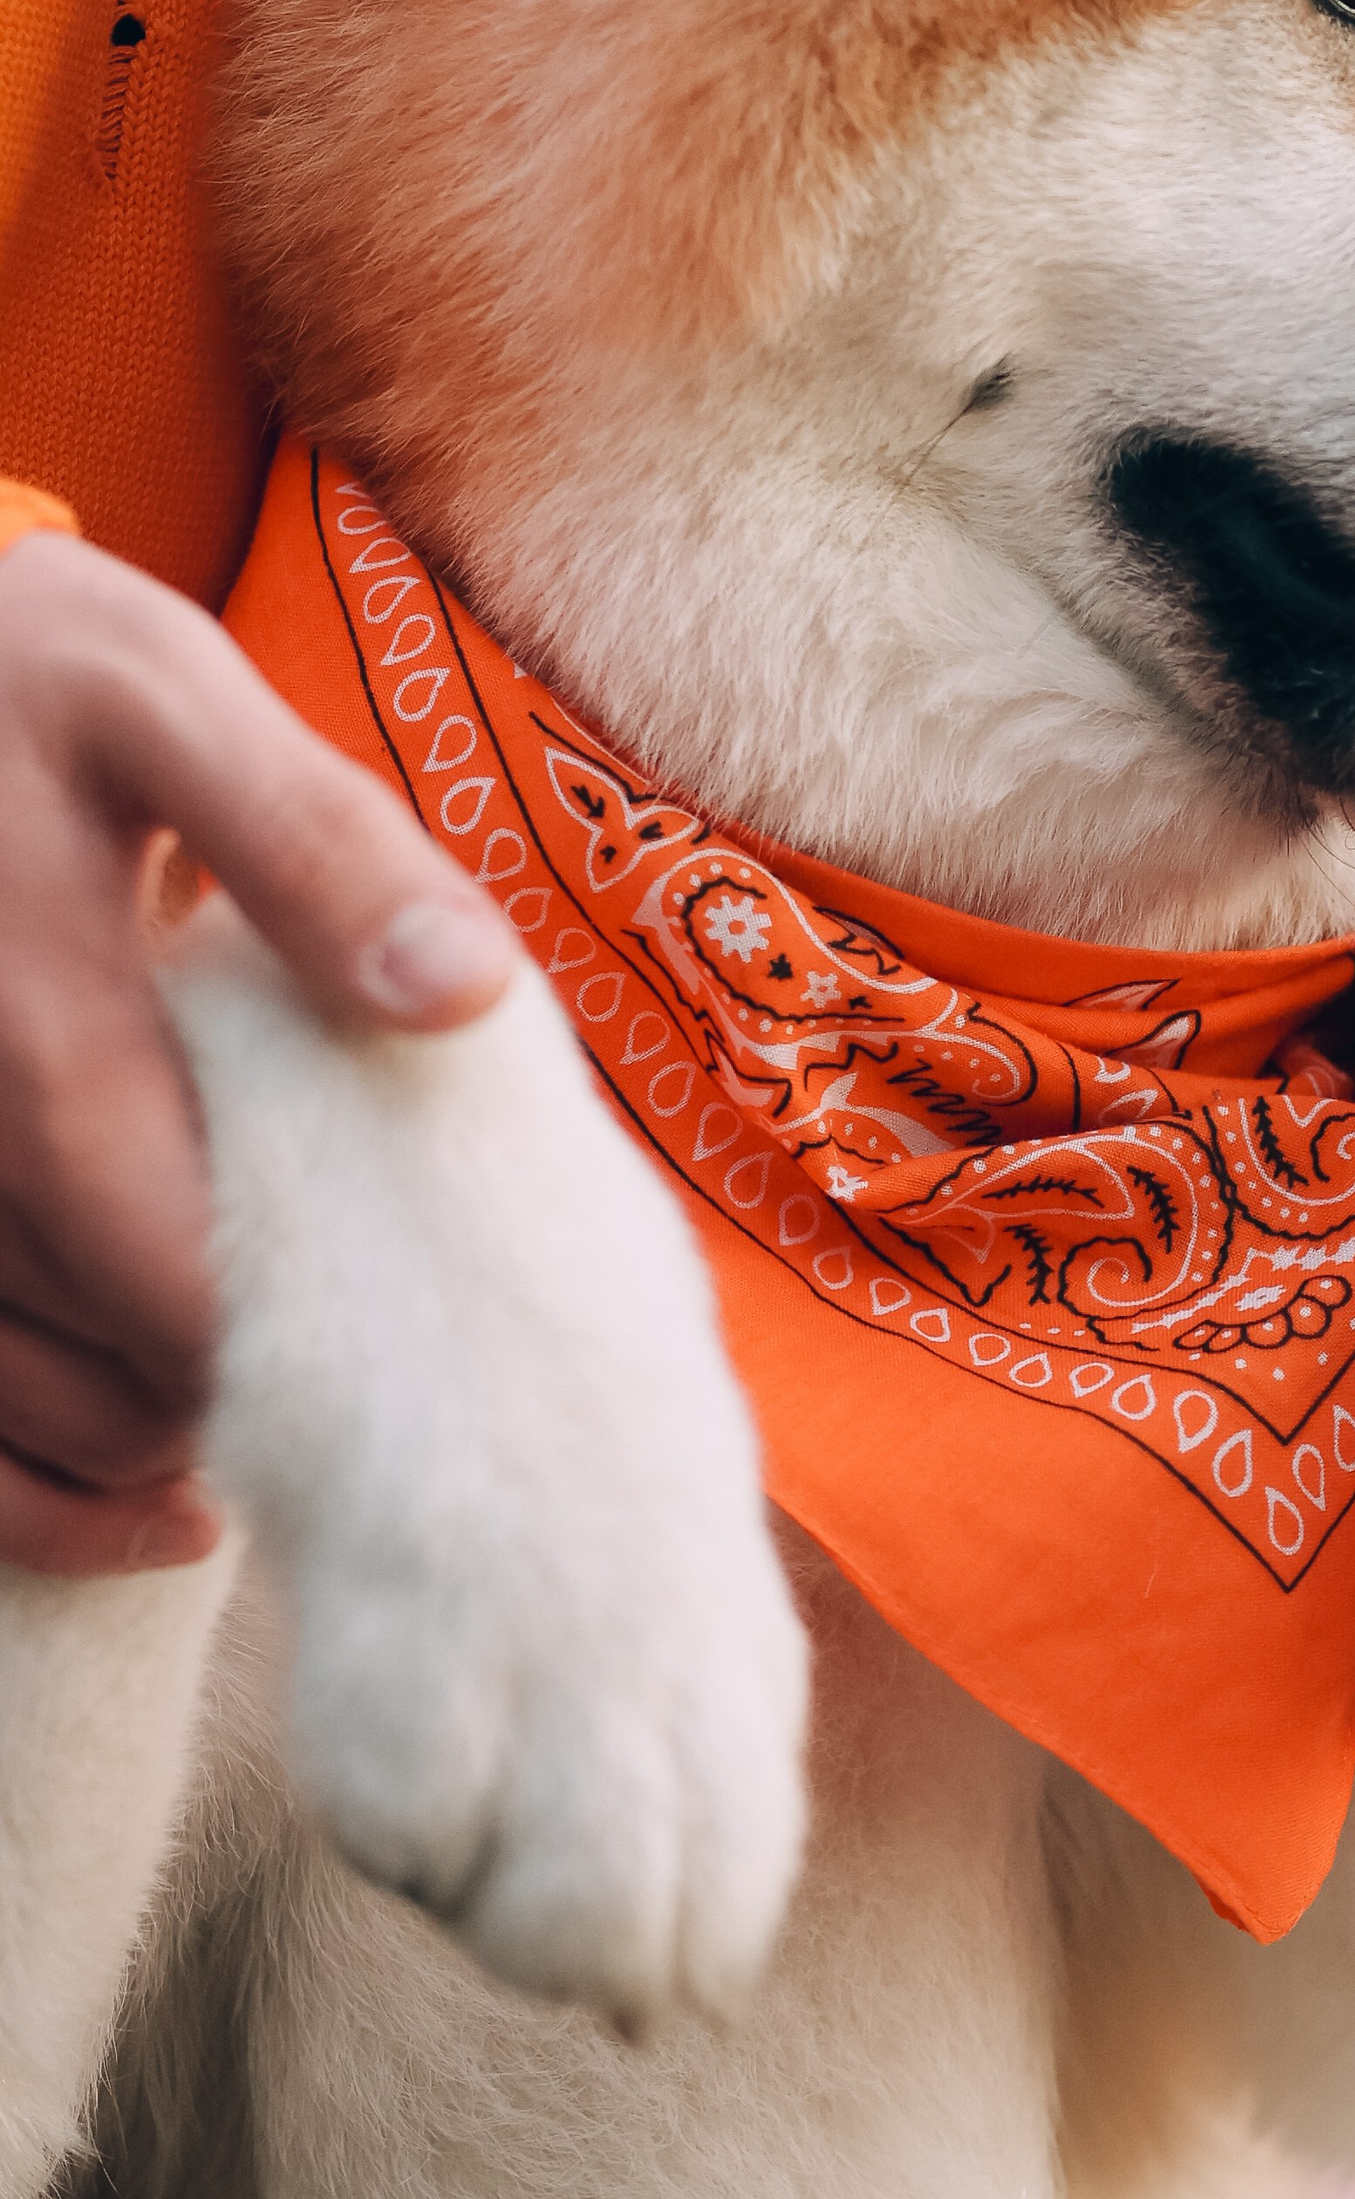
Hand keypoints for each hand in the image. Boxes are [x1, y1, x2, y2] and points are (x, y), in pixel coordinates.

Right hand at [0, 532, 515, 1574]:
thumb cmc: (18, 683)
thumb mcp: (169, 701)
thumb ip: (315, 849)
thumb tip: (465, 991)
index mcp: (44, 1046)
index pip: (197, 1284)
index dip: (324, 1340)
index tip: (435, 1326)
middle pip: (124, 1372)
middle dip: (266, 1388)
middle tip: (401, 1360)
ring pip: (27, 1416)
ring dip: (156, 1446)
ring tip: (302, 1414)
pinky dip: (41, 1502)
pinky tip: (160, 1516)